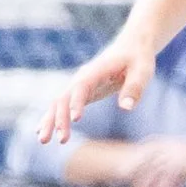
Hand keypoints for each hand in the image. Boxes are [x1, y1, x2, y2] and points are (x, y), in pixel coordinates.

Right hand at [38, 33, 157, 146]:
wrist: (132, 46)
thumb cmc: (139, 58)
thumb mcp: (143, 71)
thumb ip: (134, 88)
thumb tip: (126, 108)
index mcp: (97, 71)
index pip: (82, 87)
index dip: (77, 102)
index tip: (76, 120)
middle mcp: (83, 77)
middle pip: (64, 97)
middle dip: (59, 118)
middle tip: (60, 140)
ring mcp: (79, 84)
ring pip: (59, 103)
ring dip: (51, 121)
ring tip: (43, 141)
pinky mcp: (81, 91)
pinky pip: (63, 105)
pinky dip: (52, 117)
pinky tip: (42, 131)